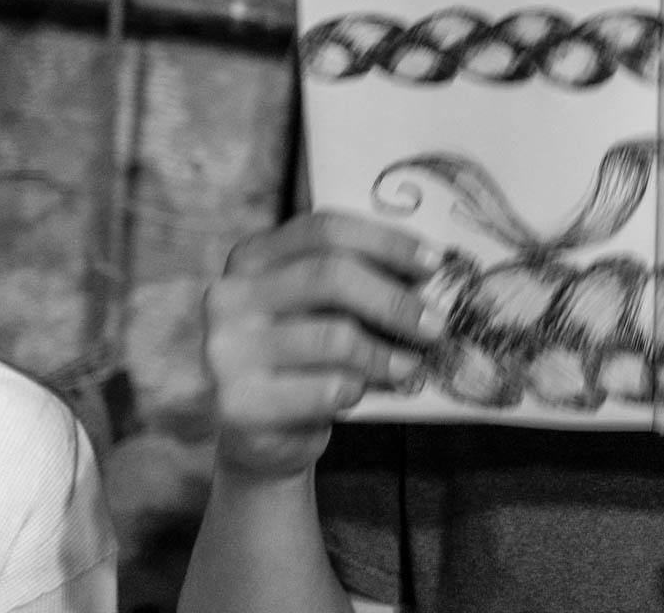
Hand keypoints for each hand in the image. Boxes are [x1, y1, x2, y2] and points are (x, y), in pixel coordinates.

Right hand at [203, 211, 446, 479]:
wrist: (257, 433)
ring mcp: (227, 350)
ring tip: (411, 365)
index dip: (386, 242)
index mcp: (252, 257)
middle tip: (436, 324)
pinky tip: (362, 392)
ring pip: (333, 336)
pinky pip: (325, 388)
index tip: (434, 264)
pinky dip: (358, 389)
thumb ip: (358, 284)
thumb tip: (427, 275)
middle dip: (394, 299)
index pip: (325, 229)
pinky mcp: (237, 403)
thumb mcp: (322, 309)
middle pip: (329, 275)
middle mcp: (230, 296)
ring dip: (386, 353)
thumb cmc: (301, 359)